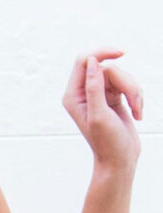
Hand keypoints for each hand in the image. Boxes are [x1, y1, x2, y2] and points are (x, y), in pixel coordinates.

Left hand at [61, 47, 143, 170]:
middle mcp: (83, 92)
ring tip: (138, 111)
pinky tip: (138, 113)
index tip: (122, 52)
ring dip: (135, 92)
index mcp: (73, 95)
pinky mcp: (113, 97)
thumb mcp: (100, 114)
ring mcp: (99, 94)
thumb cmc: (107, 142)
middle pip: (108, 68)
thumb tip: (91, 61)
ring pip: (121, 76)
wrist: (120, 159)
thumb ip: (94, 87)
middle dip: (126, 83)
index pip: (83, 61)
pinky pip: (129, 85)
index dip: (101, 52)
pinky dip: (137, 97)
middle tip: (135, 103)